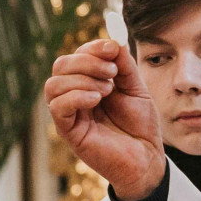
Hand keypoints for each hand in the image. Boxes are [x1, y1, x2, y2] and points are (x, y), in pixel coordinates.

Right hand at [45, 40, 165, 200]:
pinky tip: (97, 99)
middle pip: (60, 65)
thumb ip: (124, 66)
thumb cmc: (141, 126)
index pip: (76, 56)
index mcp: (88, 83)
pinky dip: (76, 96)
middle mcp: (74, 97)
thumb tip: (112, 41)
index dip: (92, 47)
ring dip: (81, 79)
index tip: (113, 49)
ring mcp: (70, 114)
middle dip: (86, 61)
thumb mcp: (136, 88)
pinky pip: (57, 107)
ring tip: (107, 89)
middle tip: (112, 72)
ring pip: (53, 84)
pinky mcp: (69, 132)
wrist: (147, 159)